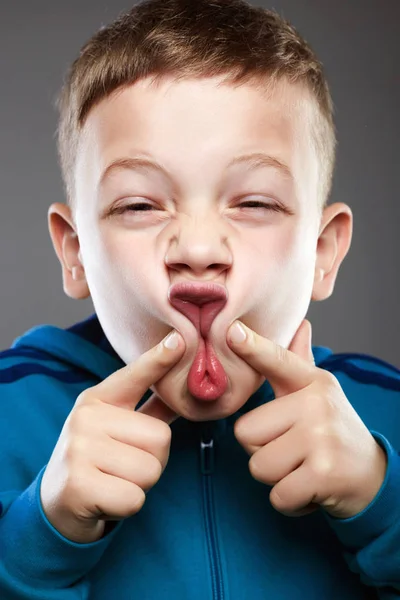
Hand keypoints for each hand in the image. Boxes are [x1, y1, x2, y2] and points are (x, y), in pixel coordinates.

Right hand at [40, 329, 183, 542]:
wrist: (56, 502)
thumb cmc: (98, 459)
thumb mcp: (117, 428)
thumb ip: (149, 411)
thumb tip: (184, 391)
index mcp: (98, 399)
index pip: (134, 376)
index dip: (159, 359)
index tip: (180, 340)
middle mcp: (86, 418)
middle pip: (160, 437)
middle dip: (153, 460)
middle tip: (125, 466)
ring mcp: (79, 449)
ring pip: (151, 469)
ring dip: (141, 484)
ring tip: (115, 480)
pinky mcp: (78, 485)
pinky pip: (135, 497)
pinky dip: (128, 505)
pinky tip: (107, 498)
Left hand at [227, 319, 386, 518]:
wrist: (373, 475)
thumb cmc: (333, 431)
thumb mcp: (318, 394)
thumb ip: (299, 363)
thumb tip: (301, 324)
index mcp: (312, 382)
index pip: (277, 361)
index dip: (252, 347)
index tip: (232, 332)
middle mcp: (317, 404)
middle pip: (245, 433)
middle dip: (262, 450)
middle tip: (293, 450)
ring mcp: (321, 438)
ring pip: (258, 465)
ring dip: (275, 477)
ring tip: (301, 468)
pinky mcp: (323, 474)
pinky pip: (276, 495)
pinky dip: (289, 502)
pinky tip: (309, 489)